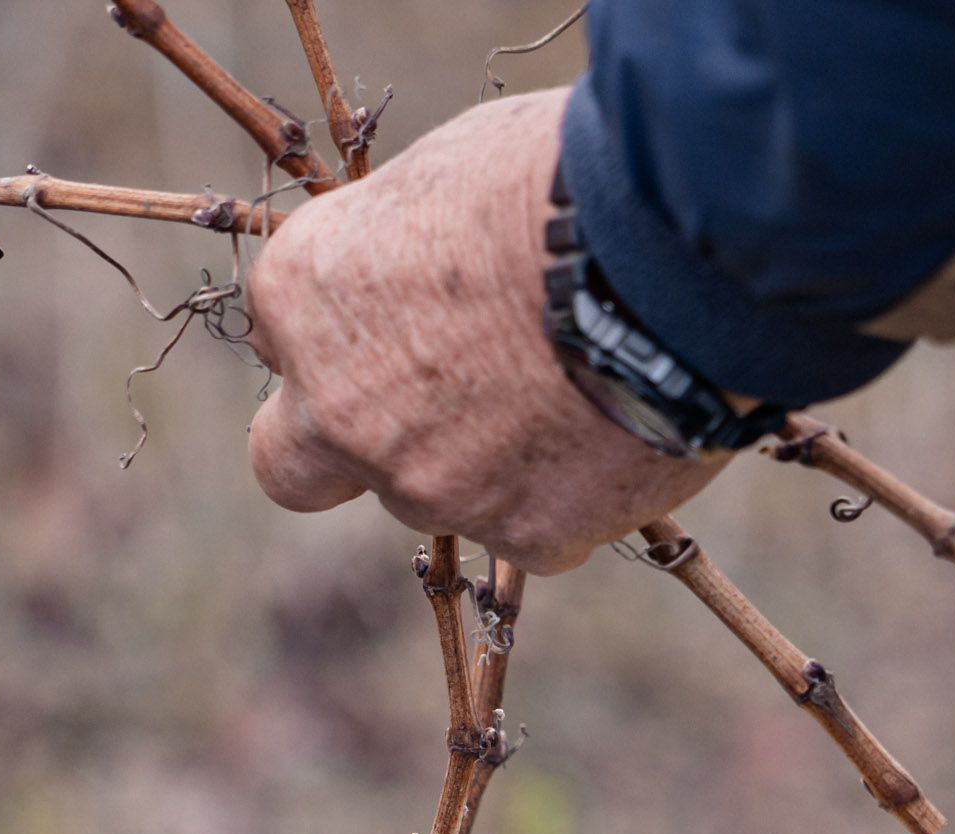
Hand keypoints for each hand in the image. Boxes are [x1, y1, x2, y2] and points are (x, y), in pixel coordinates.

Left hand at [245, 88, 722, 572]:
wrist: (671, 259)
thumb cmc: (562, 182)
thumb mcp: (446, 177)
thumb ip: (399, 250)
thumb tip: (420, 271)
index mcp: (304, 293)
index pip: (282, 343)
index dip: (345, 334)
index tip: (404, 319)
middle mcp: (342, 406)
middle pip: (301, 466)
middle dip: (345, 448)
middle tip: (426, 416)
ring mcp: (429, 485)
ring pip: (430, 500)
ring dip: (475, 467)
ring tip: (569, 401)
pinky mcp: (526, 536)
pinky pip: (531, 535)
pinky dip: (565, 501)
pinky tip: (614, 442)